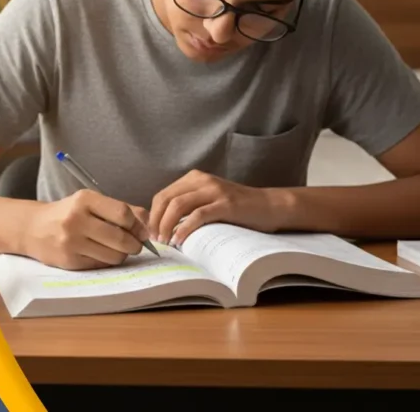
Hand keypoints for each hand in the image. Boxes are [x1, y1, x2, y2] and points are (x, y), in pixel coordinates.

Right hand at [22, 190, 150, 269]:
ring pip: (114, 256)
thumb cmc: (67, 214)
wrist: (32, 228)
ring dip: (122, 255)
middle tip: (135, 245)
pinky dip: (107, 261)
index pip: (123, 213)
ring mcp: (71, 241)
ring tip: (115, 249)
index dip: (138, 226)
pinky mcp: (69, 260)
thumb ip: (120, 209)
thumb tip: (147, 223)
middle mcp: (76, 219)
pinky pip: (101, 265)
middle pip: (121, 238)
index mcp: (84, 200)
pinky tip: (100, 253)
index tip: (142, 232)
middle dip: (135, 245)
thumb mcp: (90, 202)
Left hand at [148, 170, 287, 246]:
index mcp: (194, 178)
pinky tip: (179, 240)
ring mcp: (213, 191)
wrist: (269, 206)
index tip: (150, 232)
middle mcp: (201, 180)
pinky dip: (184, 228)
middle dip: (156, 221)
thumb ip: (189, 204)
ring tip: (165, 241)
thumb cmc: (236, 208)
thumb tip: (162, 224)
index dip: (153, 214)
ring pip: (178, 206)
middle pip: (166, 199)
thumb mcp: (208, 199)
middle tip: (154, 240)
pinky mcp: (225, 204)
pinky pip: (197, 215)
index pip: (163, 195)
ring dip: (167, 225)